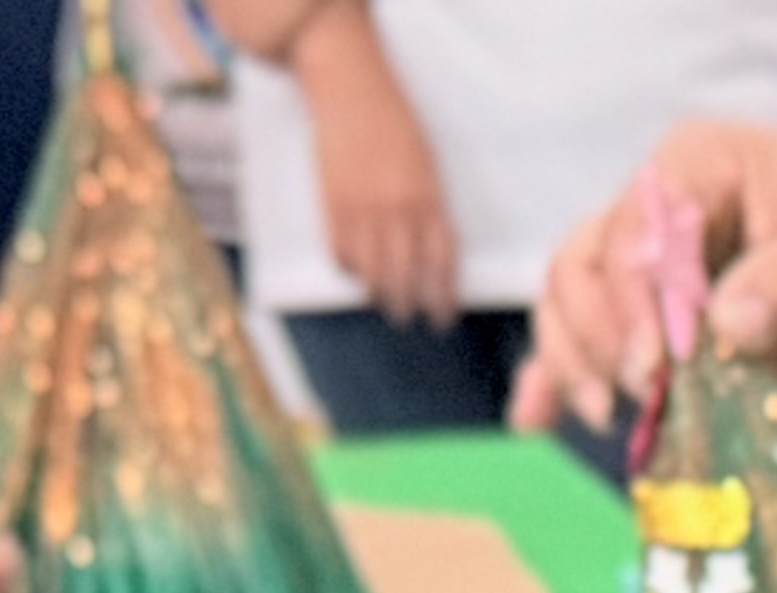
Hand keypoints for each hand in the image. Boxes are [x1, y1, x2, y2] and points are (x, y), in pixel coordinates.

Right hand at [292, 9, 461, 326]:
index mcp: (427, 198)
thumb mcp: (425, 163)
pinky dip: (349, 270)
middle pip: (407, 277)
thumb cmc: (393, 121)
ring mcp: (362, 211)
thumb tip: (430, 252)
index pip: (441, 263)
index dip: (443, 297)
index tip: (444, 317)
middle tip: (411, 318)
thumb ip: (429, 206)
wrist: (349, 91)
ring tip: (386, 307)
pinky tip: (356, 274)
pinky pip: (341, 255)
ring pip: (373, 274)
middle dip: (411, 306)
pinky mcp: (332, 207)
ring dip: (381, 297)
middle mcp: (397, 210)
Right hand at [516, 123, 776, 434]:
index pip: (632, 231)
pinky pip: (600, 356)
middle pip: (584, 270)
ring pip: (579, 313)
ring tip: (612, 417)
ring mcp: (660, 282)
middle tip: (638, 399)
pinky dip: (563, 384)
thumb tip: (728, 323)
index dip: (635, 302)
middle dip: (600, 339)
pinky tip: (536, 419)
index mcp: (697, 167)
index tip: (660, 366)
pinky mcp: (670, 340)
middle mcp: (662, 217)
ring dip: (578, 366)